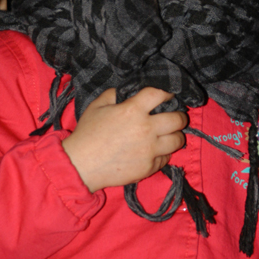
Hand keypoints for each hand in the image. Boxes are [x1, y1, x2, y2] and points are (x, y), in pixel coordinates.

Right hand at [62, 87, 187, 192]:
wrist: (80, 166)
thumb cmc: (87, 134)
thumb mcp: (97, 106)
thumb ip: (115, 94)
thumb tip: (130, 91)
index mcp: (133, 110)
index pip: (161, 94)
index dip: (168, 91)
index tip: (169, 94)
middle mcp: (146, 129)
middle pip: (178, 119)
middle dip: (178, 115)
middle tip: (172, 116)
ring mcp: (149, 150)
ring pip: (178, 140)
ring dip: (175, 135)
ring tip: (168, 135)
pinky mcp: (149, 167)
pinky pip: (166, 158)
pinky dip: (163, 153)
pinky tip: (154, 151)